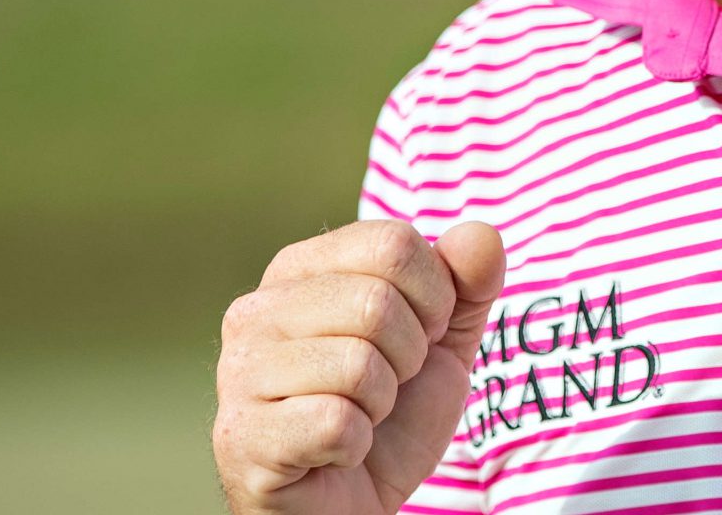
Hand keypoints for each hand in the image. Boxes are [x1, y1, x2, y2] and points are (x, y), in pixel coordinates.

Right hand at [214, 220, 504, 514]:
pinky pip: (334, 422)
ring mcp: (240, 373)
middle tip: (388, 384)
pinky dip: (355, 444)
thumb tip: (481, 234)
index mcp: (301, 268)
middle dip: (409, 356)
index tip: (419, 335)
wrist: (356, 503)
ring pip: (357, 364)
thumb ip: (467, 283)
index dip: (433, 297)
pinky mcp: (241, 436)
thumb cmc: (392, 416)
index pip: (393, 243)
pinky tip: (334, 450)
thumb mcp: (444, 341)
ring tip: (359, 415)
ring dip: (381, 403)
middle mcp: (257, 310)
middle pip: (376, 303)